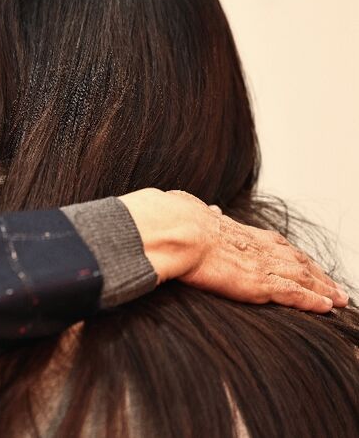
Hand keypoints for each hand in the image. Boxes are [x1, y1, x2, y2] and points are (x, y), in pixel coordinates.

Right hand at [118, 188, 348, 312]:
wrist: (176, 230)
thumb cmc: (177, 220)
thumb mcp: (191, 209)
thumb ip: (203, 211)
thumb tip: (207, 208)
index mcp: (240, 231)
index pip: (275, 244)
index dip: (292, 255)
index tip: (304, 263)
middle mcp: (257, 247)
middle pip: (297, 261)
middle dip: (318, 274)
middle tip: (334, 285)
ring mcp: (261, 265)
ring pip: (303, 278)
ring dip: (324, 290)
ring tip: (340, 300)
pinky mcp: (258, 283)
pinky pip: (294, 294)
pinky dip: (313, 301)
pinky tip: (327, 308)